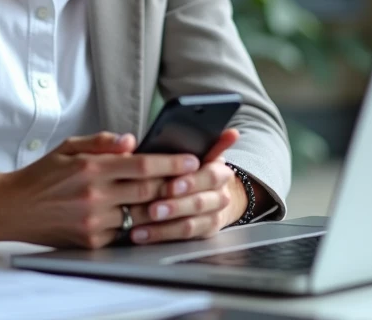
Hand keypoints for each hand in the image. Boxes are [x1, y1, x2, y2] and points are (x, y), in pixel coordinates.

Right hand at [0, 132, 201, 248]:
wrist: (12, 208)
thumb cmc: (42, 176)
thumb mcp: (69, 147)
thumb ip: (103, 142)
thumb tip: (133, 141)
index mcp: (92, 168)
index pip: (143, 165)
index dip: (172, 163)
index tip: (192, 160)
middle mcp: (95, 195)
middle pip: (150, 191)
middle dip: (175, 185)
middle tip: (196, 180)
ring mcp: (94, 222)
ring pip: (142, 215)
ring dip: (163, 207)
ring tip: (180, 198)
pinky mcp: (92, 242)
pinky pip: (126, 232)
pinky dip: (139, 224)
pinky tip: (151, 217)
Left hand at [126, 128, 246, 244]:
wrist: (212, 192)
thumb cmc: (193, 167)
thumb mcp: (198, 150)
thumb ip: (205, 141)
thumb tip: (232, 133)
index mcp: (219, 170)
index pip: (210, 176)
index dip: (190, 182)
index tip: (171, 185)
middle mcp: (221, 195)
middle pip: (199, 203)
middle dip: (174, 206)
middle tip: (152, 208)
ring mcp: (213, 216)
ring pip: (190, 224)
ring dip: (164, 225)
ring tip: (140, 223)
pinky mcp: (202, 233)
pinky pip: (181, 238)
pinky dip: (159, 235)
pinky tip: (139, 234)